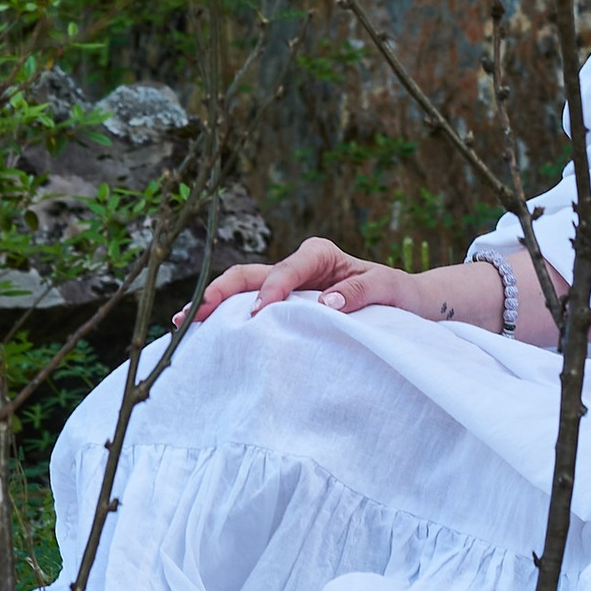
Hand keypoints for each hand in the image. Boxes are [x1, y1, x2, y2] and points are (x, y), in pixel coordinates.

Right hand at [179, 234, 425, 326]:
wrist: (407, 307)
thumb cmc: (398, 293)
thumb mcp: (389, 287)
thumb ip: (360, 290)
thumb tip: (325, 304)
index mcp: (319, 254)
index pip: (287, 268)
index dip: (272, 289)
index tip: (261, 313)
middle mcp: (298, 268)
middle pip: (250, 274)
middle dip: (219, 291)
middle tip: (191, 313)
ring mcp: (288, 289)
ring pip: (243, 291)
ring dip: (214, 305)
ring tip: (183, 324)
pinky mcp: (285, 309)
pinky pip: (252, 311)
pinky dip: (228, 320)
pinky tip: (207, 336)